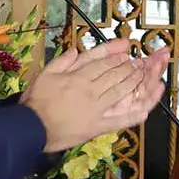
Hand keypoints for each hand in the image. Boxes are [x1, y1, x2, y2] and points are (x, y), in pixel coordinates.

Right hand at [20, 39, 170, 151]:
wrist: (33, 128)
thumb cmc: (37, 102)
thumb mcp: (45, 75)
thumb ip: (62, 61)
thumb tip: (76, 50)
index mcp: (78, 78)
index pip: (102, 64)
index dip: (116, 57)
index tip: (126, 52)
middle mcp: (91, 92)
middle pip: (116, 76)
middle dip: (131, 67)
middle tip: (141, 62)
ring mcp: (97, 109)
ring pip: (121, 92)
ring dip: (135, 82)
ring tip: (145, 75)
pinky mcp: (98, 126)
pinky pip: (120, 120)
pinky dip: (134, 115)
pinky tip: (145, 111)